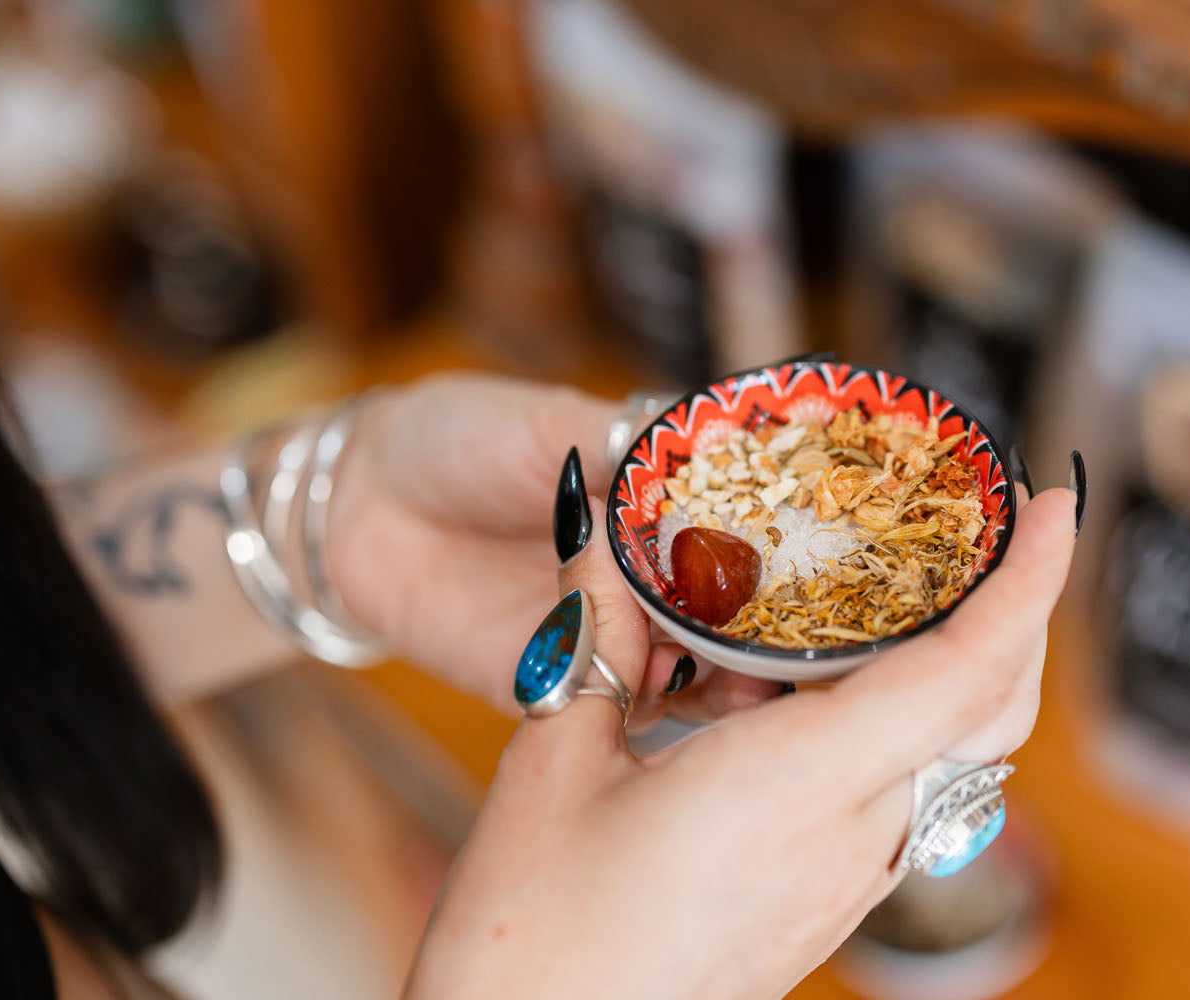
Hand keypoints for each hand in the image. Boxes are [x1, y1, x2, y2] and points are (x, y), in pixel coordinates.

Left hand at [326, 373, 778, 717]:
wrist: (356, 507)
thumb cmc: (458, 440)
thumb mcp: (551, 423)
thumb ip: (631, 450)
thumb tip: (715, 469)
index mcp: (666, 500)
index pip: (754, 526)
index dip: (792, 542)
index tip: (832, 551)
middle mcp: (656, 573)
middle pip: (742, 609)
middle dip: (775, 626)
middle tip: (801, 632)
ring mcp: (618, 631)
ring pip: (700, 664)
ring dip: (730, 670)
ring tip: (747, 667)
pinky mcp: (570, 683)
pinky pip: (630, 702)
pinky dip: (659, 696)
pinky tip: (668, 677)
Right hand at [403, 485, 1076, 999]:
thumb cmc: (533, 932)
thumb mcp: (550, 759)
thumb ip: (596, 634)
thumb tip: (601, 531)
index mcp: (797, 787)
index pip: (962, 674)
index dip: (1028, 583)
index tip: (1055, 506)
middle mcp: (851, 838)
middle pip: (993, 713)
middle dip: (1020, 611)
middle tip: (999, 524)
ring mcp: (849, 880)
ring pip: (961, 754)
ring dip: (973, 663)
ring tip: (927, 585)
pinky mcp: (828, 901)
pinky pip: (910, 793)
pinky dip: (916, 718)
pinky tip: (843, 684)